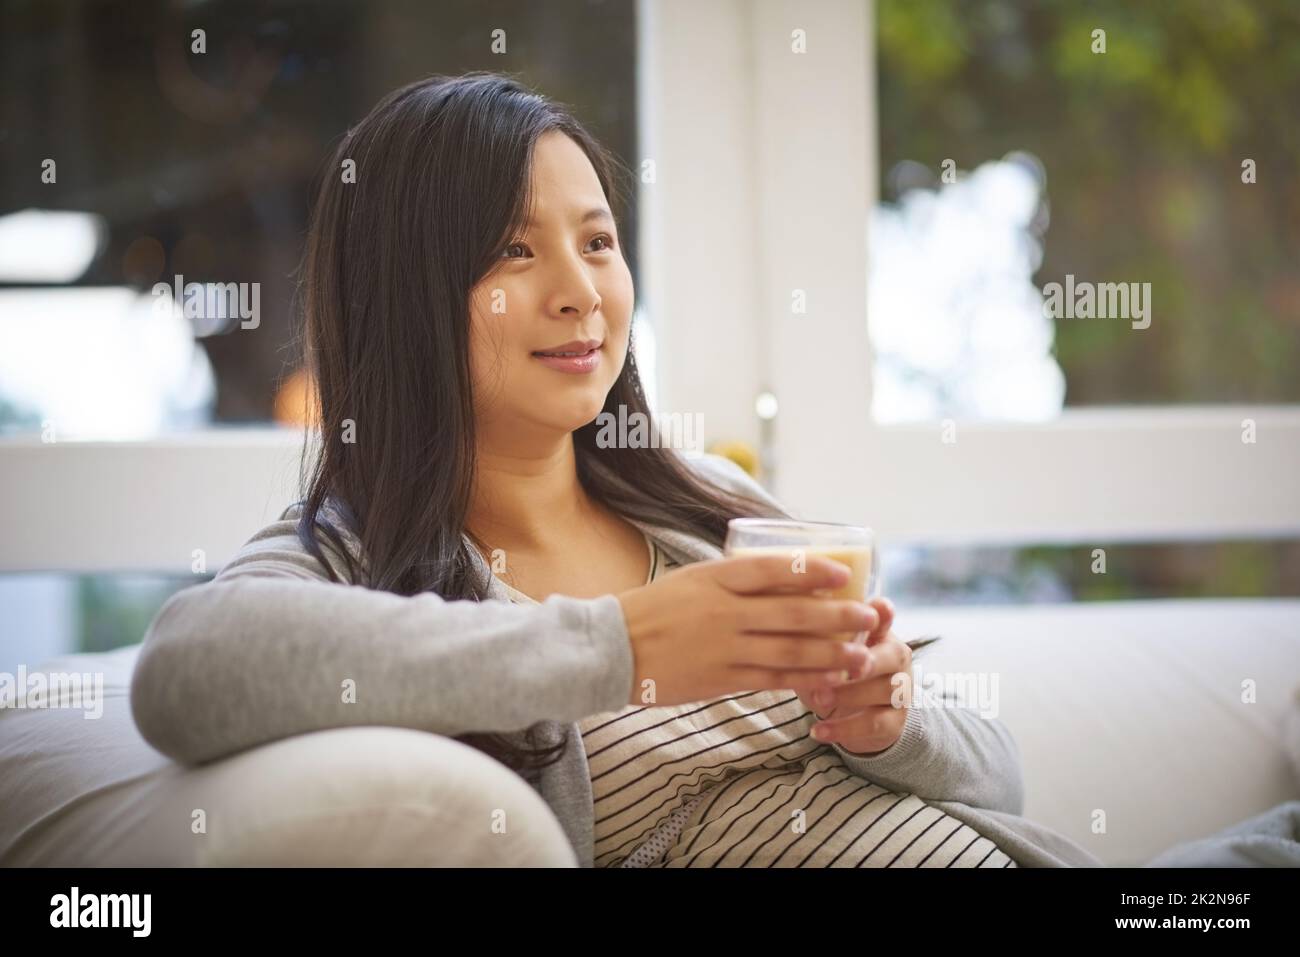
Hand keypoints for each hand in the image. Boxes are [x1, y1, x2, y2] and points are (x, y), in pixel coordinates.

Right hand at [617, 554, 878, 707]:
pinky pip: (771, 678)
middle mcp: (724, 610)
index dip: (812, 571)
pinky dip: (802, 679)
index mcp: (715, 578)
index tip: (842, 573)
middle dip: (837, 615)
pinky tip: (827, 680)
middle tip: (869, 615)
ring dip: (830, 653)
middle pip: (792, 612)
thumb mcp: (691, 579)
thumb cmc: (653, 609)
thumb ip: (732, 580)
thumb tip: (782, 576)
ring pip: (789, 649)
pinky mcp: (720, 678)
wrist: (613, 648)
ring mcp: (724, 646)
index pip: (773, 569)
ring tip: (860, 654)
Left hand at [799, 597, 911, 755]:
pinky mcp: (894, 722)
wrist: (851, 717)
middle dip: (865, 662)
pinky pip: (874, 725)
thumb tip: (781, 625)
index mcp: (880, 634)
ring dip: (849, 695)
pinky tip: (818, 731)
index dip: (883, 613)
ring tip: (817, 698)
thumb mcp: (823, 654)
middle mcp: (896, 659)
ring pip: (886, 690)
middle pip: (893, 655)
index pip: (886, 618)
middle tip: (838, 669)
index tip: (876, 606)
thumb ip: (813, 638)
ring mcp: (900, 691)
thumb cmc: (833, 673)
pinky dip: (844, 729)